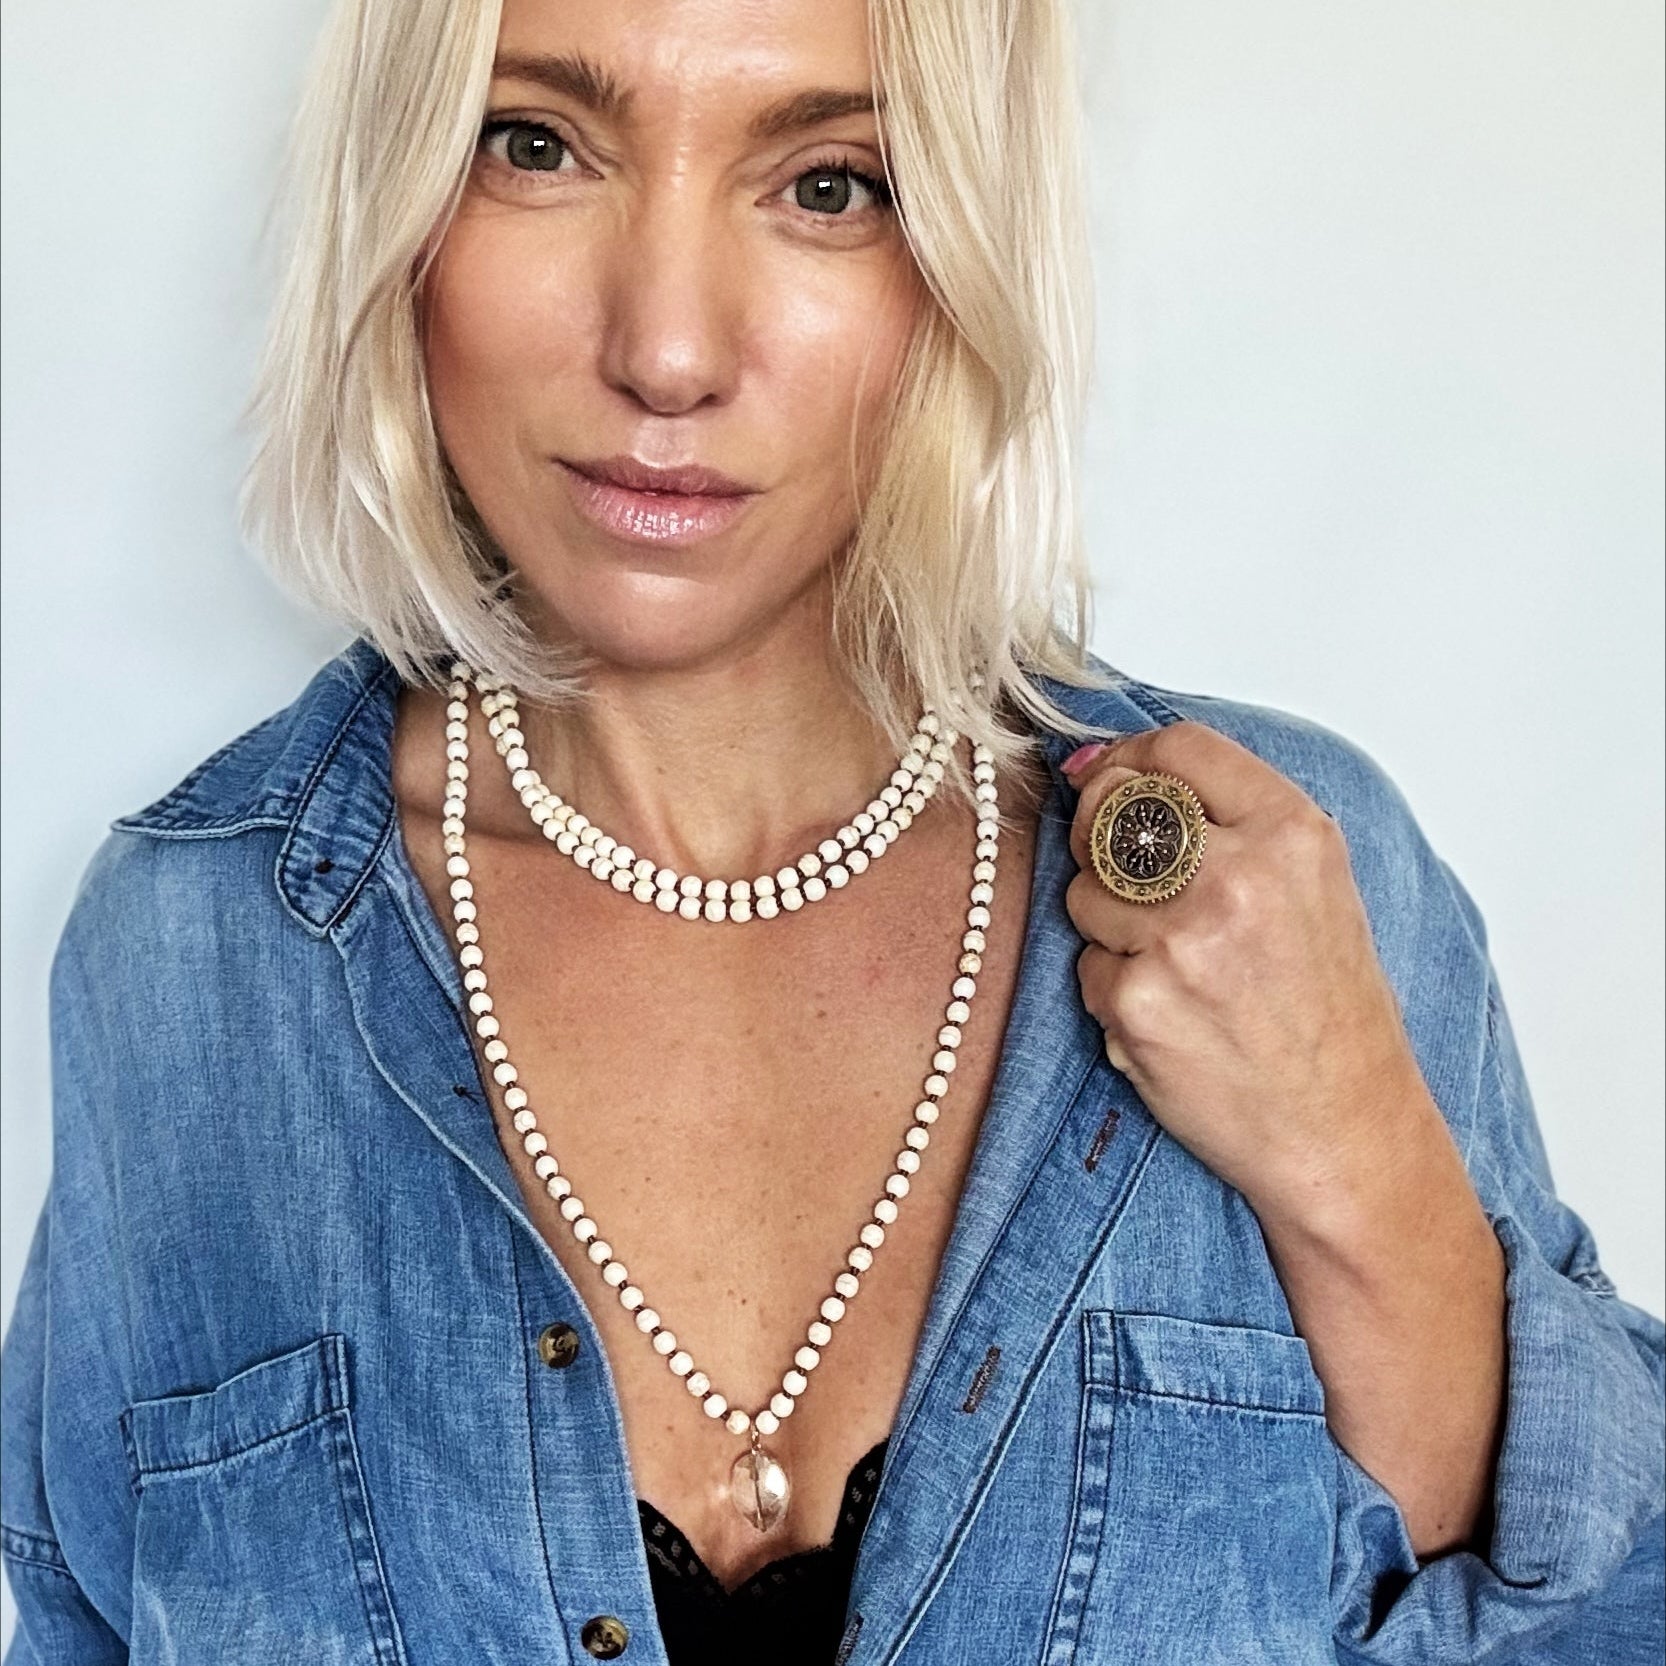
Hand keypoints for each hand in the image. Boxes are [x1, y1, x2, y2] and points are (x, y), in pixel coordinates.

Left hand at [1061, 722, 1437, 1224]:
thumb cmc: (1326, 1011)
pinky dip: (1112, 989)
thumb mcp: (1310, 887)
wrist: (1343, 1129)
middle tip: (1138, 890)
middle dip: (1102, 843)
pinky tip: (1170, 1017)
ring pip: (1084, 893)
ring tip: (1178, 969)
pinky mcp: (1136, 1002)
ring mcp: (1182, 940)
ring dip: (1110, 928)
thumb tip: (1098, 768)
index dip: (1130, 761)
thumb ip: (1222, 818)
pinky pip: (1084, 965)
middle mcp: (1238, 876)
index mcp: (1292, 834)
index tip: (1110, 782)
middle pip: (1111, 813)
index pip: (1178, 748)